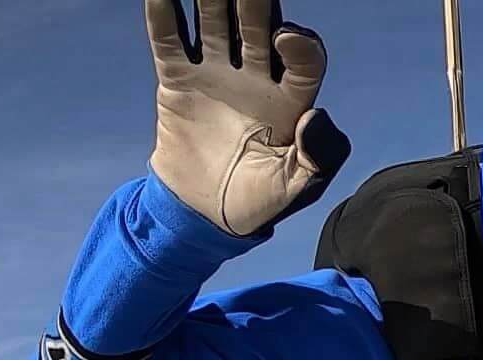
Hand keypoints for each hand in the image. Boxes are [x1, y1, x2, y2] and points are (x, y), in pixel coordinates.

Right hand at [145, 0, 350, 235]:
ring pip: (214, 23)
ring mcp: (216, 74)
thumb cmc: (260, 201)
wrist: (205, 214)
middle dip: (254, 2)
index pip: (304, 59)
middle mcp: (256, 78)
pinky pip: (169, 40)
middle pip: (258, 27)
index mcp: (292, 100)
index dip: (301, 44)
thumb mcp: (298, 187)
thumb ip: (319, 157)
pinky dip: (163, 14)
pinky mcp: (178, 80)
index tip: (286, 37)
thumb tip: (314, 117)